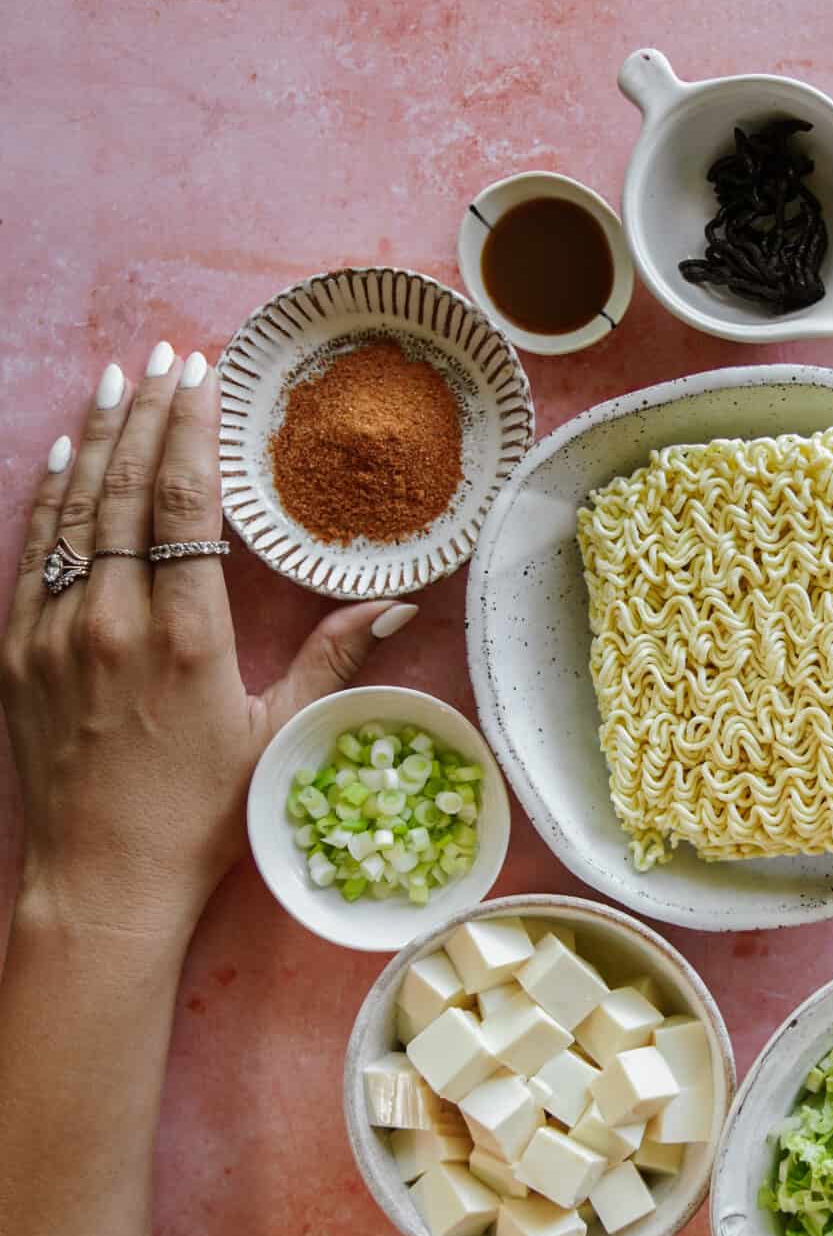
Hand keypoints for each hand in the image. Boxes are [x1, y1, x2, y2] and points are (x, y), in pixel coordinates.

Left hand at [2, 344, 419, 946]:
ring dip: (94, 438)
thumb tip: (394, 602)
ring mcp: (53, 633)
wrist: (101, 878)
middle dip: (146, 413)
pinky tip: (61, 456)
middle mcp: (112, 622)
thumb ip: (332, 659)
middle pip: (127, 490)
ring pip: (73, 510)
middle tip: (165, 357)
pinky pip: (32, 553)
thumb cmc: (200, 816)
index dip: (192, 432)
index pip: (185, 506)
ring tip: (114, 380)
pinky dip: (48, 497)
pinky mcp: (16, 652)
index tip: (203, 379)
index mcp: (184, 638)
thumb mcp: (276, 736)